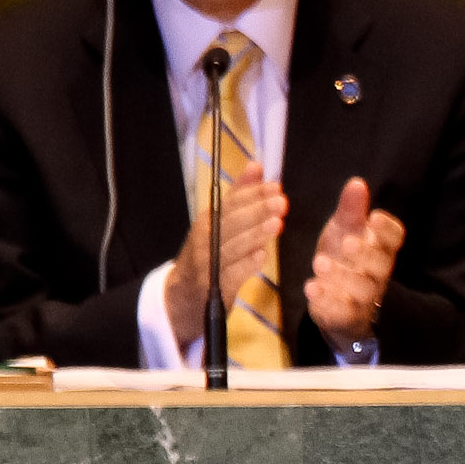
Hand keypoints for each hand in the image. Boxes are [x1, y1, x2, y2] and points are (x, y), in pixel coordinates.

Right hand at [163, 177, 288, 348]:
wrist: (184, 296)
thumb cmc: (209, 255)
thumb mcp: (221, 224)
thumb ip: (240, 198)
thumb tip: (257, 166)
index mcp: (208, 222)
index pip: (230, 203)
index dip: (252, 194)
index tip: (274, 185)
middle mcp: (204, 239)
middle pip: (230, 222)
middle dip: (256, 211)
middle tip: (280, 201)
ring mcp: (206, 263)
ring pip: (231, 246)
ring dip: (254, 234)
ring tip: (275, 224)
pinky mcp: (212, 287)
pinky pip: (230, 275)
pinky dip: (244, 265)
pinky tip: (260, 256)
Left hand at [304, 175, 407, 347]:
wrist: (332, 298)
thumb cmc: (342, 258)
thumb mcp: (343, 230)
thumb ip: (351, 210)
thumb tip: (357, 182)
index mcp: (380, 249)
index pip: (395, 239)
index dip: (388, 230)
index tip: (374, 217)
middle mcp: (376, 274)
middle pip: (382, 266)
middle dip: (366, 254)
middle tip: (348, 243)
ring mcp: (363, 297)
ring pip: (362, 290)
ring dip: (342, 276)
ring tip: (319, 263)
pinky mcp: (346, 316)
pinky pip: (342, 312)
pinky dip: (326, 300)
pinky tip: (311, 287)